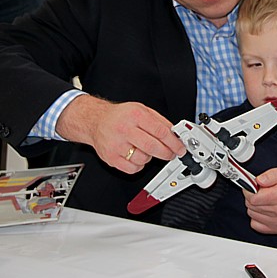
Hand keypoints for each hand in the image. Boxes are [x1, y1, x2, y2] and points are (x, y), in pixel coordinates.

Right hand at [56, 95, 184, 173]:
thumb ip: (160, 121)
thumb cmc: (120, 116)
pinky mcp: (111, 157)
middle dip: (167, 153)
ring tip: (146, 149)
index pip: (160, 131)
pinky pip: (133, 168)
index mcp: (135, 115)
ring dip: (150, 157)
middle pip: (152, 147)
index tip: (180, 147)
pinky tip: (136, 155)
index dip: (174, 142)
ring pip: (143, 159)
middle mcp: (125, 129)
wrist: (96, 121)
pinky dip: (139, 165)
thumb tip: (176, 133)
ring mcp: (117, 145)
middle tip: (172, 154)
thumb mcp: (142, 109)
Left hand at [243, 167, 276, 233]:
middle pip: (251, 206)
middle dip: (252, 196)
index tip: (251, 186)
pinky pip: (256, 225)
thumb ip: (272, 174)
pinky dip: (256, 218)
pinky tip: (264, 210)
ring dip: (254, 206)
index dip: (249, 189)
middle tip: (259, 191)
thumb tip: (258, 180)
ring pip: (252, 215)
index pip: (253, 197)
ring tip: (264, 199)